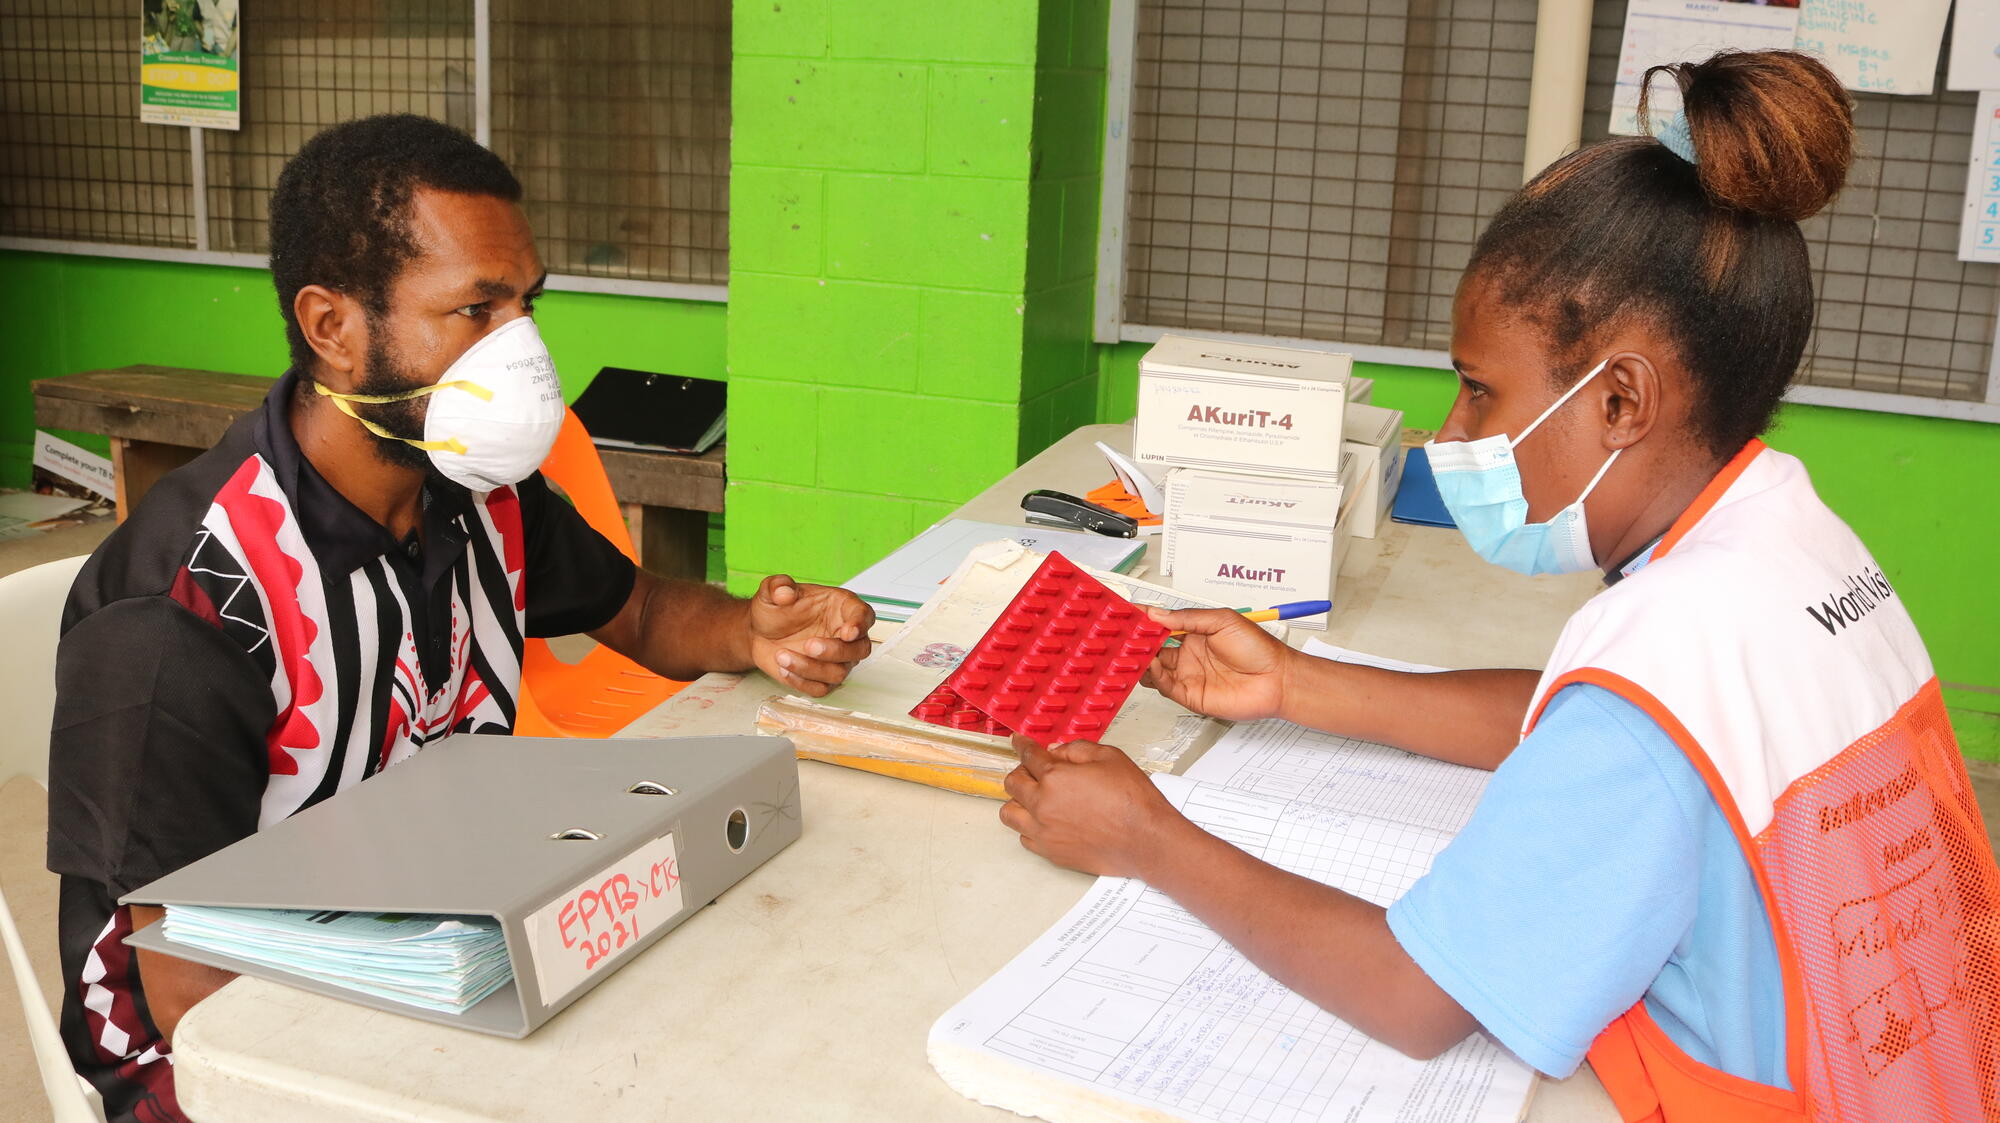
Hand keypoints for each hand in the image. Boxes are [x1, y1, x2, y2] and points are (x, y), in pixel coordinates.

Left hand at [747, 575, 874, 696]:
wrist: (758, 633)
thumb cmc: (774, 610)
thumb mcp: (770, 591)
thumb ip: (777, 586)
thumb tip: (785, 593)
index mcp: (840, 607)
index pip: (863, 615)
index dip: (860, 624)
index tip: (848, 632)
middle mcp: (843, 634)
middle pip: (860, 649)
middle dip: (836, 651)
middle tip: (809, 645)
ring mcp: (835, 659)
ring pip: (839, 673)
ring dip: (810, 668)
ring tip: (782, 655)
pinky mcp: (821, 678)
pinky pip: (821, 688)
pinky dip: (802, 682)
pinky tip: (784, 669)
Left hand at [999, 735, 1189, 878]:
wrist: (1146, 840)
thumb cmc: (1133, 802)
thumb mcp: (1110, 757)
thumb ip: (1076, 749)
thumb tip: (1055, 751)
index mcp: (1055, 777)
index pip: (1028, 755)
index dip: (1022, 745)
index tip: (1018, 742)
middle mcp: (1043, 805)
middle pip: (1012, 783)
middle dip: (1022, 771)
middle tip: (1037, 771)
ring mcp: (1044, 832)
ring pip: (1009, 814)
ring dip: (1019, 802)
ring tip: (1037, 798)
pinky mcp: (1051, 852)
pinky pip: (1024, 838)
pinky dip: (1029, 827)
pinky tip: (1046, 821)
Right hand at [1141, 607, 1292, 721]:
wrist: (1276, 679)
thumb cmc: (1258, 648)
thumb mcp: (1222, 621)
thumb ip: (1188, 618)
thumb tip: (1158, 613)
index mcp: (1194, 634)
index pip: (1162, 626)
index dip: (1145, 621)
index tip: (1127, 615)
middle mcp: (1187, 655)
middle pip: (1153, 649)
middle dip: (1136, 643)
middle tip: (1121, 636)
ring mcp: (1187, 675)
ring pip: (1153, 670)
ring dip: (1141, 662)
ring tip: (1130, 653)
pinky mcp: (1190, 695)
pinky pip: (1165, 687)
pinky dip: (1154, 677)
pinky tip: (1150, 666)